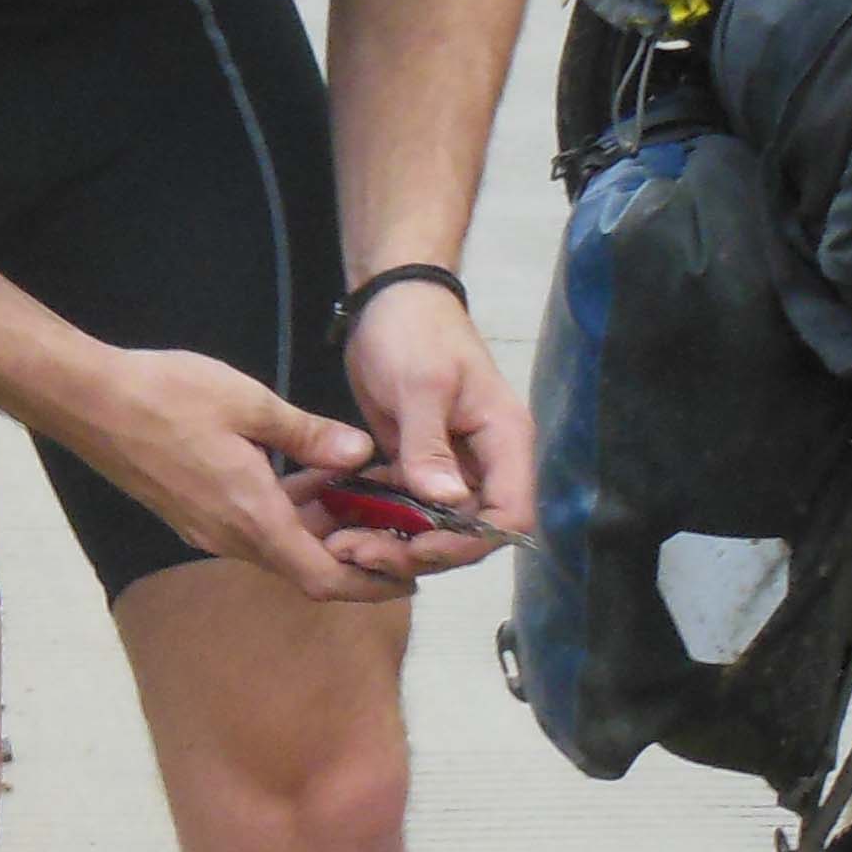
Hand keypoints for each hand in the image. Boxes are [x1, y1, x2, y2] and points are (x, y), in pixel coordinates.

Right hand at [64, 348, 399, 602]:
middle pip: (306, 566)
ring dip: (320, 528)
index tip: (409, 579)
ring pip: (279, 545)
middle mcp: (229, 536)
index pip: (323, 577)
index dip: (371, 585)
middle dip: (354, 551)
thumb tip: (360, 453)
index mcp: (251, 517)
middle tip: (394, 525)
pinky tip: (307, 475)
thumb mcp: (251, 405)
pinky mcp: (191, 512)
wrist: (88, 401)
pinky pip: (253, 527)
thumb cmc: (165, 396)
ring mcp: (206, 527)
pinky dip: (289, 513)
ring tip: (358, 492)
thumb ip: (310, 435)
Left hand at [325, 278, 533, 585]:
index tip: (418, 548)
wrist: (390, 298)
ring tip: (343, 546)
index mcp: (504, 440)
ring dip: (395, 542)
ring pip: (436, 527)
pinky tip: (342, 527)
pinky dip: (380, 521)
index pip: (509, 514)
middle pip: (470, 532)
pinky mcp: (421, 464)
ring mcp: (453, 465)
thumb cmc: (414, 330)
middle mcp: (486, 461)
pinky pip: (409, 508)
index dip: (470, 543)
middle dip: (420, 551)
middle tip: (360, 552)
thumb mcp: (420, 385)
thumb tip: (447, 502)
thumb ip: (430, 445)